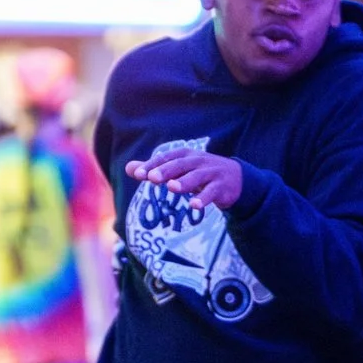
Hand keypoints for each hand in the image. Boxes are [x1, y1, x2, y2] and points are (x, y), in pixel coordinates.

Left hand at [128, 145, 244, 211]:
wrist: (234, 179)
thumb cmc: (200, 173)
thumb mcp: (178, 169)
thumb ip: (154, 169)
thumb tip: (128, 169)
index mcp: (185, 155)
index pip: (166, 158)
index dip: (152, 165)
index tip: (138, 175)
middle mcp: (198, 161)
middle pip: (180, 165)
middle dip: (166, 171)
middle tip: (152, 179)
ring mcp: (211, 173)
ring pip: (196, 177)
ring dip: (184, 182)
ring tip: (172, 188)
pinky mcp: (221, 187)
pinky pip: (212, 193)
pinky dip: (204, 199)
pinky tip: (194, 206)